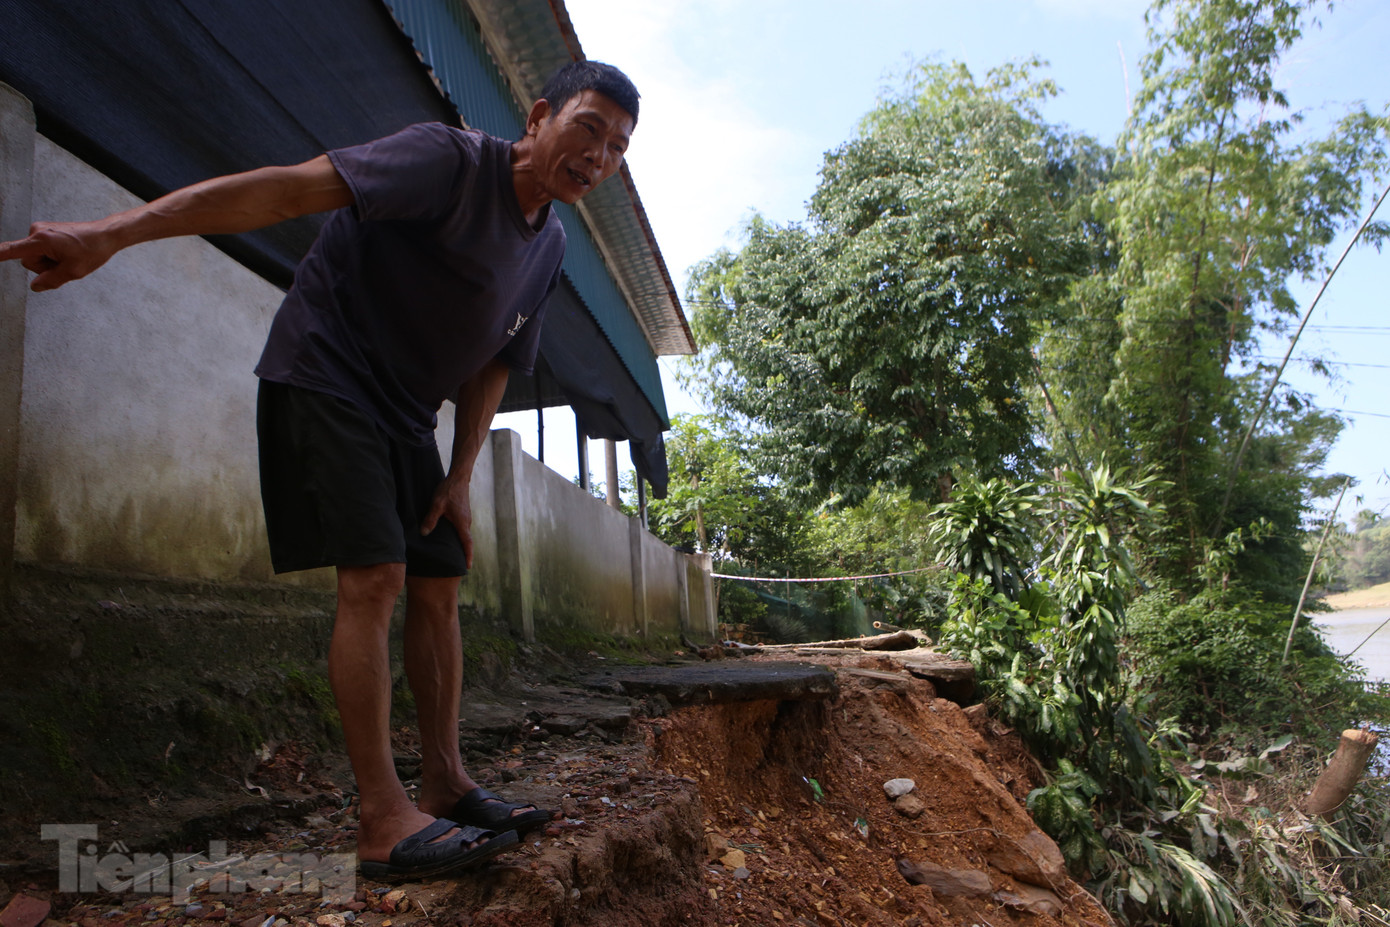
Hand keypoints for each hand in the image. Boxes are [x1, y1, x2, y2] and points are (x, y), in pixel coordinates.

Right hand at [0, 220, 117, 291]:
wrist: (105, 235)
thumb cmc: (92, 250)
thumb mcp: (74, 272)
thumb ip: (51, 280)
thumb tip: (35, 286)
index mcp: (41, 240)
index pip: (11, 250)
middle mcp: (37, 232)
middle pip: (29, 262)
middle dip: (45, 268)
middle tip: (67, 262)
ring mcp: (41, 231)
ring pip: (36, 258)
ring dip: (51, 262)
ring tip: (70, 256)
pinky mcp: (46, 232)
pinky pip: (42, 252)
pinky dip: (53, 256)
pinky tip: (68, 253)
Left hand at [421, 475, 473, 569]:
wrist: (458, 478)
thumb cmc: (448, 491)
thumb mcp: (436, 504)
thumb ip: (430, 519)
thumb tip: (424, 533)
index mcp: (461, 522)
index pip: (467, 543)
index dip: (468, 555)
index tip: (468, 567)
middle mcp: (466, 522)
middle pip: (466, 541)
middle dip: (463, 554)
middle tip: (458, 567)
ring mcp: (466, 519)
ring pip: (463, 535)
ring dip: (460, 545)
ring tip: (453, 556)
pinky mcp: (463, 515)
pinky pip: (461, 530)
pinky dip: (457, 537)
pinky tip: (449, 539)